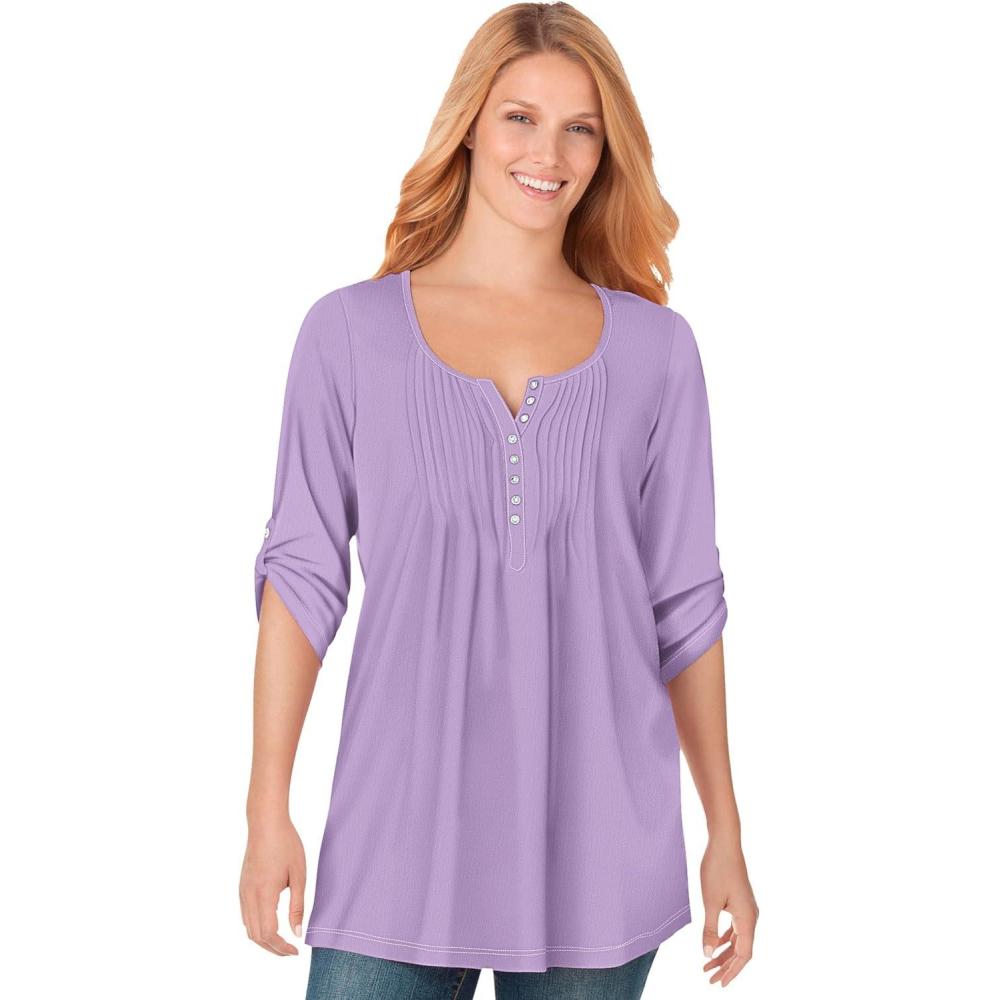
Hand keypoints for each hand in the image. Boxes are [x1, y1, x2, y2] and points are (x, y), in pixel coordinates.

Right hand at [239, 815, 306, 954]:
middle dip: (273, 948)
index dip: (281, 947)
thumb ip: (297, 906)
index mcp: (264, 894)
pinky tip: (271, 923)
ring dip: (264, 939)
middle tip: (291, 951)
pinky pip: (246, 915)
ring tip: (283, 941)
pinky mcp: (242, 886)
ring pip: (248, 927)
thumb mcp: (299, 875)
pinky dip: (257, 926)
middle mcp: (249, 896)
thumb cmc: (286, 844)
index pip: (268, 933)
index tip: (296, 951)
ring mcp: (243, 891)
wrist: (266, 823)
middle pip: (256, 936)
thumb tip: (297, 933)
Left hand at [700, 837, 757, 985]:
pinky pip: (735, 928)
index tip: (718, 983)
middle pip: (741, 950)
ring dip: (724, 953)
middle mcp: (751, 916)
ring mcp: (747, 909)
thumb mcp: (710, 902)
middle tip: (710, 979)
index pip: (743, 955)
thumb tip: (708, 955)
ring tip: (708, 965)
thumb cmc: (717, 869)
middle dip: (726, 966)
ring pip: (738, 939)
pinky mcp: (741, 902)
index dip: (731, 971)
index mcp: (747, 919)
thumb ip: (710, 930)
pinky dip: (726, 938)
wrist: (724, 843)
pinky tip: (715, 944)